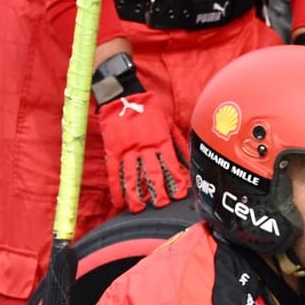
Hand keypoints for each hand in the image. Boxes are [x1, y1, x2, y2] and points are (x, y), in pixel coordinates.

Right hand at [98, 91, 188, 213]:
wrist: (123, 96)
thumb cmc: (149, 109)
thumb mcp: (169, 123)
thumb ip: (180, 142)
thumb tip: (191, 160)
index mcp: (160, 141)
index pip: (171, 165)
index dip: (177, 180)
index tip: (181, 194)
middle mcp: (145, 147)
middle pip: (152, 173)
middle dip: (158, 191)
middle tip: (162, 205)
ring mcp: (127, 150)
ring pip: (132, 176)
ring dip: (136, 194)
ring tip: (139, 209)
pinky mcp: (113, 150)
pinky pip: (114, 172)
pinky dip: (116, 188)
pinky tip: (119, 201)